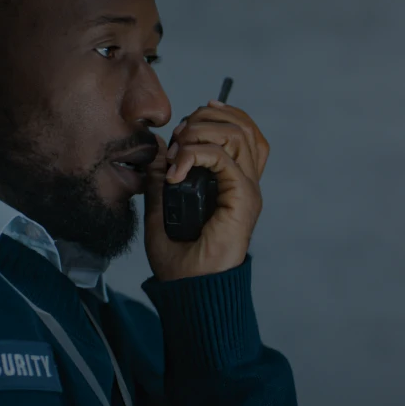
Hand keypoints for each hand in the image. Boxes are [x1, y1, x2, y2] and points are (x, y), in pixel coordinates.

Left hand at [143, 99, 269, 281]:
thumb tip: (157, 148)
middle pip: (242, 127)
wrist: (190, 289)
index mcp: (232, 184)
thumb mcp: (162, 209)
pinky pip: (224, 159)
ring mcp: (247, 190)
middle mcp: (245, 184)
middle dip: (205, 118)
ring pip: (236, 135)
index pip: (244, 133)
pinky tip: (176, 172)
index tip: (188, 120)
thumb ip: (161, 179)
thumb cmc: (180, 260)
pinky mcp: (244, 199)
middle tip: (178, 137)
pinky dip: (196, 155)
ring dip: (199, 133)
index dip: (221, 116)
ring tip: (177, 155)